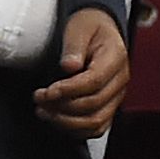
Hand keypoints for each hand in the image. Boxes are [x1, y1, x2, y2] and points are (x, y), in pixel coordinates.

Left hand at [34, 7, 127, 137]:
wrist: (99, 30)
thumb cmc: (88, 28)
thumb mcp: (79, 27)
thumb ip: (74, 46)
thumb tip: (69, 66)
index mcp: (116, 58)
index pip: (94, 82)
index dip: (67, 91)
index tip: (46, 91)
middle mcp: (120, 80)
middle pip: (93, 104)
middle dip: (61, 106)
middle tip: (39, 99)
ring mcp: (116, 95)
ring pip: (95, 121)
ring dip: (66, 122)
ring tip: (44, 112)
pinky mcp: (108, 106)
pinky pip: (96, 128)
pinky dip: (75, 130)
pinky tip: (57, 120)